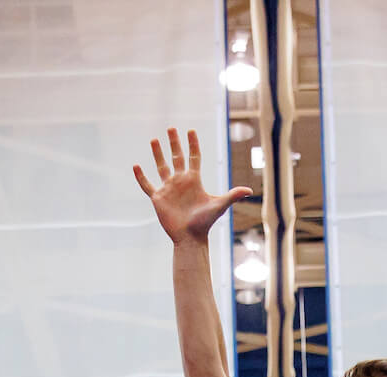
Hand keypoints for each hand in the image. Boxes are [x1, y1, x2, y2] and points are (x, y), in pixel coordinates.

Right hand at [133, 128, 253, 243]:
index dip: (193, 144)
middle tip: (171, 128)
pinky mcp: (158, 198)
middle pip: (177, 157)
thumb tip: (250, 190)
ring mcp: (168, 189)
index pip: (194, 157)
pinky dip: (141, 177)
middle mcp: (181, 182)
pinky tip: (136, 166)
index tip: (190, 130)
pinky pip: (147, 185)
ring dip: (158, 153)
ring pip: (161, 167)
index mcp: (194, 180)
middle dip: (174, 143)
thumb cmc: (205, 222)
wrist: (190, 238)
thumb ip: (233, 195)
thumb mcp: (219, 205)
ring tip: (154, 140)